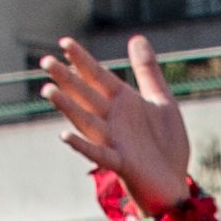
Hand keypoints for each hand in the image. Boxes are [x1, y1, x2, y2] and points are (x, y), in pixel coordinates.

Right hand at [40, 33, 192, 210]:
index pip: (98, 76)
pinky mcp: (122, 164)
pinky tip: (65, 136)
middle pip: (86, 95)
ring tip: (49, 91)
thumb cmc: (167, 145)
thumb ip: (147, 71)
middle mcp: (114, 120)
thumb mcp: (162, 101)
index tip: (64, 42)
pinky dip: (83, 146)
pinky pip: (99, 154)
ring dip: (68, 107)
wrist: (175, 183)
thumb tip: (136, 37)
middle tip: (45, 61)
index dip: (82, 60)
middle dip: (67, 79)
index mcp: (123, 102)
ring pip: (86, 121)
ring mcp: (115, 141)